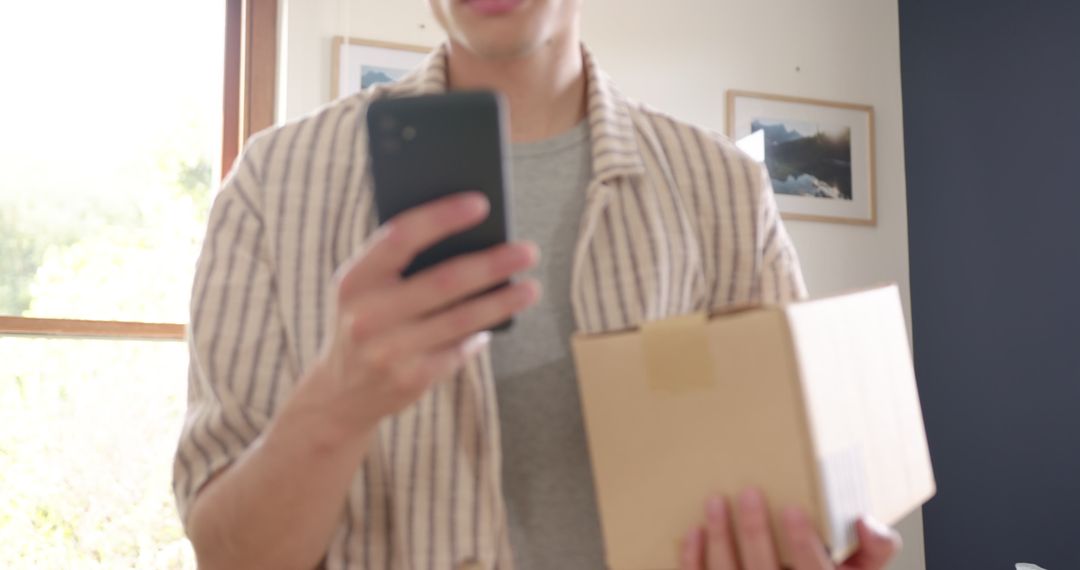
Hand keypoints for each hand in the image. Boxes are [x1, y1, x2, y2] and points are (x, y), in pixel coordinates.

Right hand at [306, 191, 539, 438]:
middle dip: (492, 264)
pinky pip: (459, 349)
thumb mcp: (365, 289)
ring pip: (461, 319)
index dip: (441, 218)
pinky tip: (501, 317)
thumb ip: (400, 264)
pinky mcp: (411, 379)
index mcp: (354, 280)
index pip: (400, 237)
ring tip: (531, 287)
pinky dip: (481, 332)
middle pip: (443, 281)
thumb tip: (471, 238)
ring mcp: (389, 351)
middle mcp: (367, 315)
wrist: (340, 393)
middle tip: (528, 251)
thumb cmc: (366, 321)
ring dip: (502, 301)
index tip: (480, 204)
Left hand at [680, 489, 900, 569]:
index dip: (803, 543)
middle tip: (749, 492)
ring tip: (715, 502)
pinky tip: (694, 532)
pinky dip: (693, 559)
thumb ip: (872, 549)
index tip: (793, 509)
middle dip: (754, 531)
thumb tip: (865, 521)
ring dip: (720, 537)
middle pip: (763, 569)